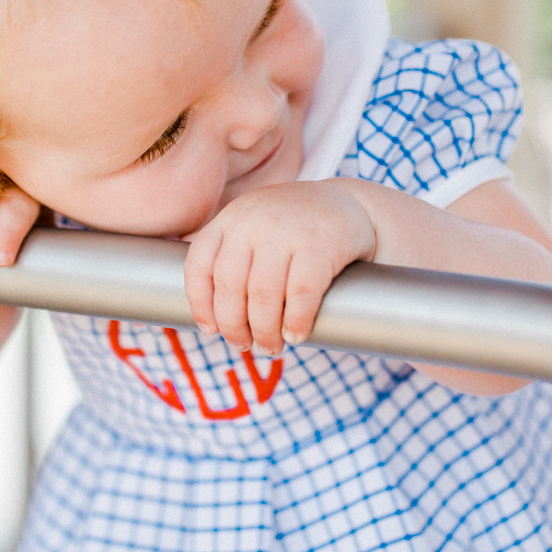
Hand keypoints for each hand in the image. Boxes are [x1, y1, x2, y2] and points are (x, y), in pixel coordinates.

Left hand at [182, 179, 376, 355]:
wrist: (353, 204)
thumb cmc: (297, 229)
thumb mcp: (257, 226)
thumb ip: (233, 255)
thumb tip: (212, 318)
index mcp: (231, 218)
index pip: (199, 264)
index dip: (200, 304)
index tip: (211, 330)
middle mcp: (253, 220)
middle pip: (229, 286)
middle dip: (234, 326)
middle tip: (246, 346)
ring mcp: (286, 230)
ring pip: (263, 294)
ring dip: (264, 331)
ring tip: (271, 347)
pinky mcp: (320, 244)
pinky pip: (301, 293)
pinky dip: (295, 321)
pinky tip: (295, 335)